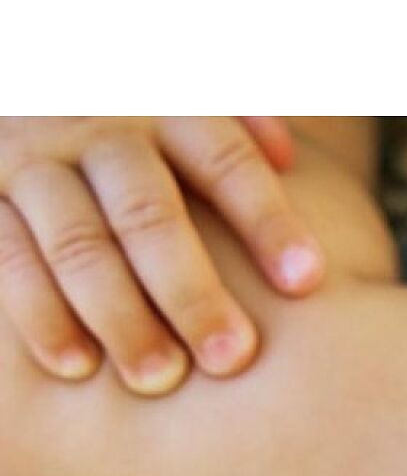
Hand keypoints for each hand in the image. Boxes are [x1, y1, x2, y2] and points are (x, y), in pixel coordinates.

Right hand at [0, 116, 325, 394]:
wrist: (22, 95)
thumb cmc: (133, 124)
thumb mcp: (178, 101)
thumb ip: (236, 122)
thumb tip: (286, 154)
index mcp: (161, 107)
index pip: (224, 159)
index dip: (266, 218)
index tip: (307, 282)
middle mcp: (95, 129)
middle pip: (148, 211)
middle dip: (190, 289)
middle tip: (231, 358)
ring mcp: (35, 164)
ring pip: (79, 243)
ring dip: (120, 315)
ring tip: (160, 380)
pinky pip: (10, 258)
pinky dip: (41, 314)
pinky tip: (78, 366)